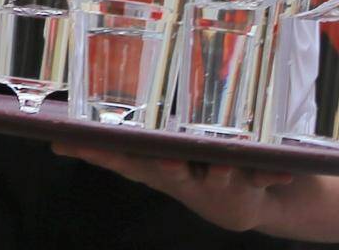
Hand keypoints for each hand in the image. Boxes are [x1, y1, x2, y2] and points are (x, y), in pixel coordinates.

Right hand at [50, 143, 287, 231]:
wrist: (261, 200)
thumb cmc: (197, 167)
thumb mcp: (156, 158)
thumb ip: (115, 146)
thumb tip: (58, 138)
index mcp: (156, 167)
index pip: (121, 160)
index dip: (98, 152)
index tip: (69, 142)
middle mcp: (184, 179)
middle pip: (169, 172)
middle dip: (165, 165)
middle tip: (162, 158)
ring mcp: (219, 184)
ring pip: (216, 175)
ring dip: (218, 170)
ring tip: (220, 163)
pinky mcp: (252, 184)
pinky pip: (263, 175)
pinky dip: (270, 173)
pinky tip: (279, 171)